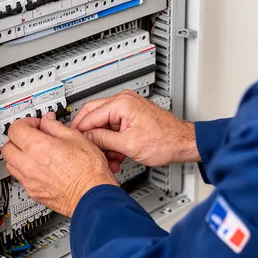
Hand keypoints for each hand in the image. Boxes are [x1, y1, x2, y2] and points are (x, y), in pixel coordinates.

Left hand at [1, 112, 117, 216]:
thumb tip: (48, 121)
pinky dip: (25, 170)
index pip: (15, 128)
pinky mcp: (33, 192)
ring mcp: (29, 180)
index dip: (25, 122)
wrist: (93, 196)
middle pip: (7, 146)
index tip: (36, 124)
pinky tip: (40, 167)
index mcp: (38, 146)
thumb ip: (56, 127)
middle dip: (17, 138)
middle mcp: (29, 164)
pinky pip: (20, 178)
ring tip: (34, 152)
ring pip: (10, 163)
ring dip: (18, 155)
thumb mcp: (77, 138)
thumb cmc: (89, 171)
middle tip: (32, 136)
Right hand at [70, 90, 198, 167]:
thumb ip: (103, 139)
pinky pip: (113, 126)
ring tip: (107, 156)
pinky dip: (112, 139)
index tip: (74, 142)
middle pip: (93, 115)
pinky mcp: (132, 115)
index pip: (89, 115)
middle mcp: (124, 100)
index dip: (80, 131)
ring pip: (103, 123)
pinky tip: (115, 153)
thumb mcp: (128, 145)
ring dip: (102, 140)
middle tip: (84, 148)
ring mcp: (128, 107)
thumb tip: (86, 137)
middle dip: (90, 135)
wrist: (182, 143)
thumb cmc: (164, 142)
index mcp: (122, 103)